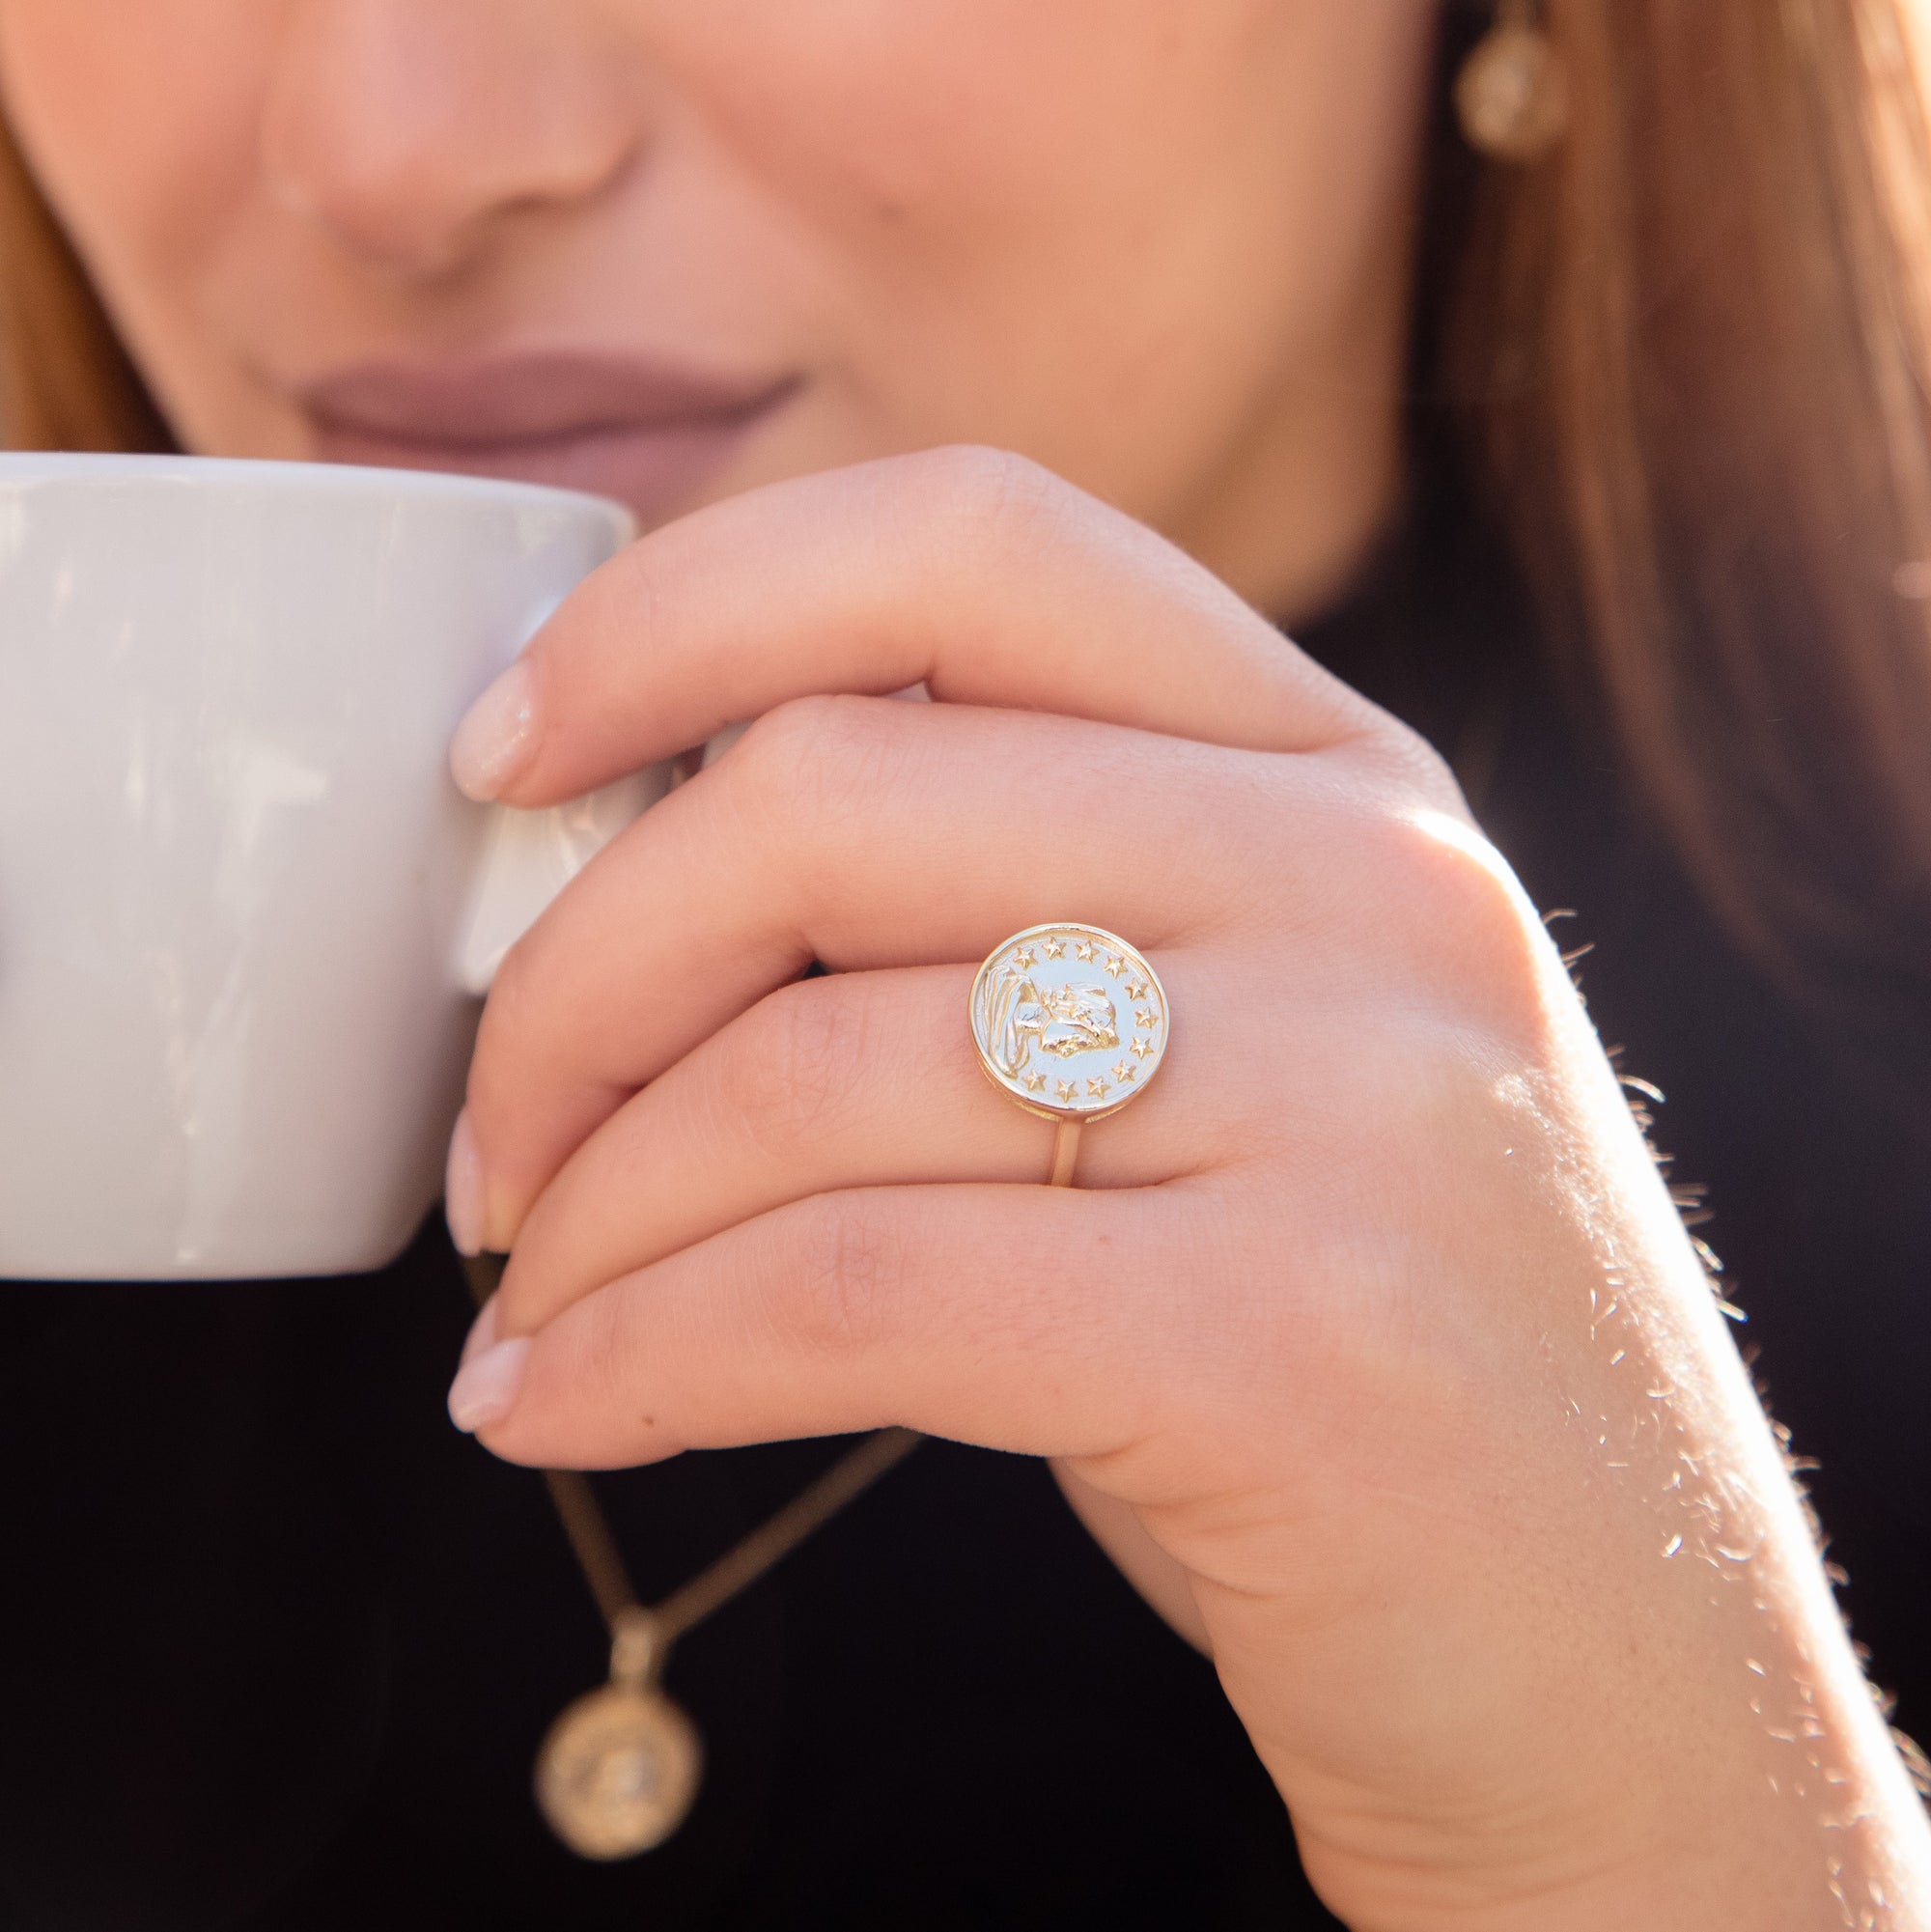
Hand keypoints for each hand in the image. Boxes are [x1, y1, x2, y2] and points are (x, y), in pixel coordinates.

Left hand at [445, 449, 1929, 1929]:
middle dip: (567, 979)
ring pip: (805, 1066)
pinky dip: (645, 1356)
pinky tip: (564, 1412)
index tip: (505, 750)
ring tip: (530, 1310)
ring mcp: (1355, 1095)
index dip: (683, 608)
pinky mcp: (1297, 1338)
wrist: (1620, 1664)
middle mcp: (1365, 882)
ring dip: (591, 1209)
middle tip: (497, 1144)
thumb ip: (1021, 919)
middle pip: (822, 797)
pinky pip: (846, 1292)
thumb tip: (626, 893)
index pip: (965, 541)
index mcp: (1334, 773)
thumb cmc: (1358, 1347)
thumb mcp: (1245, 1059)